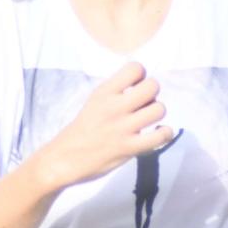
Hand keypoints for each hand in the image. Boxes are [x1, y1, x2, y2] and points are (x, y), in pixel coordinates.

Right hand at [30, 63, 172, 191]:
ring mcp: (122, 128)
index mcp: (104, 92)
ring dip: (157, 114)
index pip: (136, 68)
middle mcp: (114, 106)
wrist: (63, 159)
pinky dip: (164, 134)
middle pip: (153, 86)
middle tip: (143, 105)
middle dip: (152, 94)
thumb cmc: (81, 130)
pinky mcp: (129, 148)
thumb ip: (115, 93)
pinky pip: (160, 136)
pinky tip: (156, 134)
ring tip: (148, 120)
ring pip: (159, 109)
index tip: (134, 88)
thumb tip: (142, 86)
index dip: (141, 77)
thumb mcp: (94, 102)